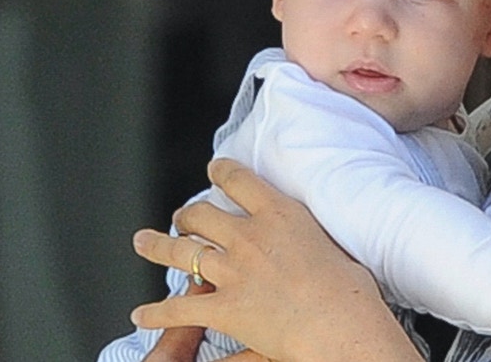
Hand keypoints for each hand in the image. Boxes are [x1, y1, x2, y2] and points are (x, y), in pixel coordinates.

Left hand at [131, 159, 419, 361]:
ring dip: (157, 246)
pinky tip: (141, 313)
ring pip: (181, 252)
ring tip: (145, 241)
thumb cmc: (349, 290)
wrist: (339, 323)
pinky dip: (156, 312)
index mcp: (279, 214)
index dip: (221, 171)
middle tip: (183, 217)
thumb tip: (311, 244)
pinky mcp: (223, 307)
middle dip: (187, 215)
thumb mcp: (334, 246)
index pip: (240, 181)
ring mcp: (232, 272)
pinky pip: (178, 309)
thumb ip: (310, 239)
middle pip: (202, 214)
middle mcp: (248, 237)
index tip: (214, 169)